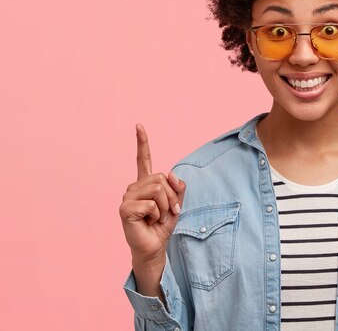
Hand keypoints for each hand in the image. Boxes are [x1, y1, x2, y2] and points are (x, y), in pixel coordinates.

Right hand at [119, 124, 185, 264]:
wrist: (154, 247)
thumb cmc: (162, 226)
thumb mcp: (177, 202)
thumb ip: (177, 186)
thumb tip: (171, 174)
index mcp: (145, 183)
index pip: (143, 159)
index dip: (142, 142)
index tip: (139, 126)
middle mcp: (134, 187)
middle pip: (161, 177)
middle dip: (171, 196)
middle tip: (168, 211)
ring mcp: (127, 196)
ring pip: (157, 189)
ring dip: (165, 206)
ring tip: (157, 217)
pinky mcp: (125, 208)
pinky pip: (151, 203)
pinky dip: (157, 214)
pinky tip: (149, 221)